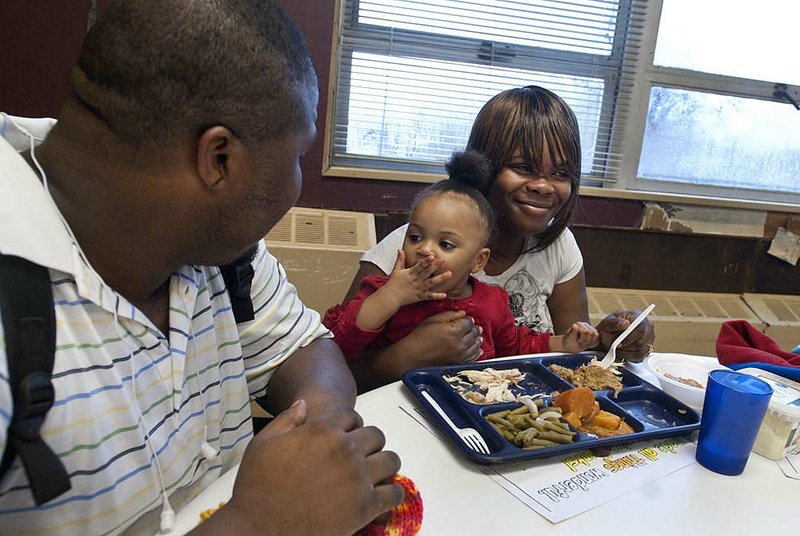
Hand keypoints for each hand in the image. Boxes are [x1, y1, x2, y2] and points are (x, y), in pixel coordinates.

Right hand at [210, 400, 402, 534]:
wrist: (260, 529)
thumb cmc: (256, 486)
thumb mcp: (263, 444)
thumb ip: (286, 420)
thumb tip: (304, 404)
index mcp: (322, 430)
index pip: (352, 417)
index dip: (350, 425)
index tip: (347, 436)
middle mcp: (345, 449)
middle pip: (376, 436)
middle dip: (369, 443)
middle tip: (360, 457)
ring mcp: (358, 477)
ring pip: (391, 460)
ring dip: (384, 464)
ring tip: (376, 473)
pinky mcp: (366, 507)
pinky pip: (394, 493)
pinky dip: (392, 493)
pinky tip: (383, 496)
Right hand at [382, 250, 451, 307]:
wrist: (391, 297)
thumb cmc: (393, 284)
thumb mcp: (396, 270)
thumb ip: (400, 260)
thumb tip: (400, 250)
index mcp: (411, 273)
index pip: (419, 266)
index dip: (426, 261)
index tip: (432, 256)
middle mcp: (416, 280)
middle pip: (427, 272)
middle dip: (435, 266)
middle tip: (443, 260)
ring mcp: (419, 288)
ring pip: (431, 283)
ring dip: (440, 278)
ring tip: (449, 274)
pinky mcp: (420, 296)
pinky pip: (430, 296)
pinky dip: (437, 296)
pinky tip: (445, 294)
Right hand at [402, 310, 482, 366]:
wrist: (412, 357)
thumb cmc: (419, 338)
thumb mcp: (432, 320)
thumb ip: (449, 315)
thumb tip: (462, 313)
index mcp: (454, 331)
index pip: (468, 322)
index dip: (469, 319)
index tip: (468, 319)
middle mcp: (459, 344)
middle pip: (474, 333)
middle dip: (475, 329)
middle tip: (475, 327)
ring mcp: (460, 355)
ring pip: (475, 346)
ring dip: (478, 340)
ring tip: (478, 337)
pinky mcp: (458, 364)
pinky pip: (472, 358)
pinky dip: (477, 352)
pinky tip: (478, 349)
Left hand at [560, 321, 599, 352]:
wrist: (570, 346)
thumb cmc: (569, 341)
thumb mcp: (569, 337)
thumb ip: (572, 332)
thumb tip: (574, 325)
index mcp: (579, 324)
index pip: (586, 331)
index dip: (582, 338)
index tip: (578, 341)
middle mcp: (585, 325)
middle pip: (592, 333)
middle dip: (586, 341)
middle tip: (580, 343)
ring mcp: (591, 329)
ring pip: (596, 335)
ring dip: (590, 342)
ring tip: (584, 343)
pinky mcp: (594, 334)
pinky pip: (598, 338)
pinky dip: (593, 343)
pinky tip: (588, 344)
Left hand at [595, 310, 654, 362]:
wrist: (608, 336)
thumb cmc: (609, 327)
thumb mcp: (607, 322)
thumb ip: (614, 323)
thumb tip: (625, 323)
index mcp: (639, 317)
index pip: (641, 329)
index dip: (630, 338)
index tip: (618, 343)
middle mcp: (648, 328)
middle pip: (641, 343)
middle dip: (626, 347)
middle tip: (615, 347)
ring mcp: (649, 339)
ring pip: (640, 352)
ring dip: (626, 353)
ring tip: (617, 349)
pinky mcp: (647, 350)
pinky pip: (639, 358)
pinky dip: (629, 357)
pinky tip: (622, 352)